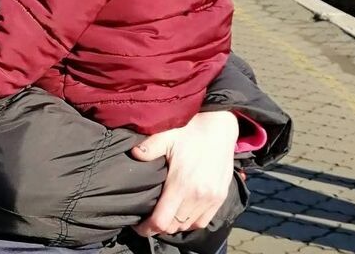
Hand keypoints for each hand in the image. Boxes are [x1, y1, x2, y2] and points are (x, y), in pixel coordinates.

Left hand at [131, 111, 237, 236]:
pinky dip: (191, 222)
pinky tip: (182, 213)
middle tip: (148, 219)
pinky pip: (203, 221)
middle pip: (174, 226)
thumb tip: (134, 154)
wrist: (219, 126)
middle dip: (159, 226)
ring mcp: (211, 199)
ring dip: (175, 224)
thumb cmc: (191, 130)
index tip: (138, 225)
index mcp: (181, 183)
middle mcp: (198, 196)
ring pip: (188, 225)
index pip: (162, 220)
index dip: (147, 227)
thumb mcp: (167, 135)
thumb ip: (149, 148)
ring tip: (164, 215)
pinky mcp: (220, 198)